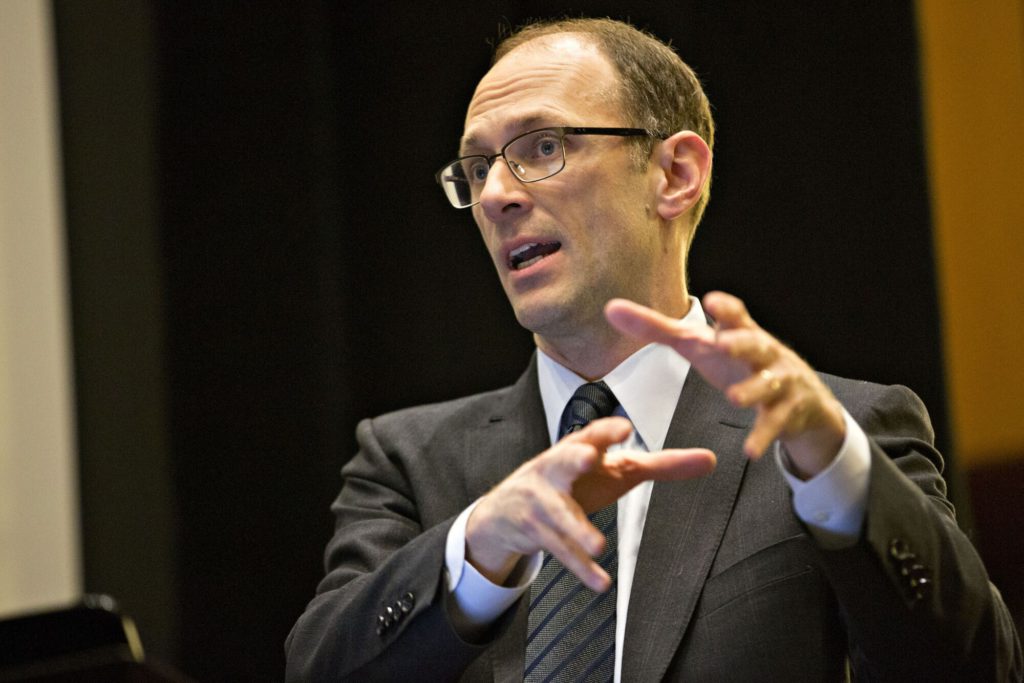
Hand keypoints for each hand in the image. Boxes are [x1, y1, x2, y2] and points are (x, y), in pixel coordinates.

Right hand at [465, 416, 714, 590]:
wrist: (506, 511)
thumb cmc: (573, 482)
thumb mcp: (615, 470)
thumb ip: (661, 465)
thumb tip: (711, 460)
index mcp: (578, 448)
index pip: (592, 434)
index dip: (606, 431)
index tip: (623, 428)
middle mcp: (556, 469)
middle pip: (564, 460)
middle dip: (575, 457)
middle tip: (591, 457)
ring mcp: (542, 501)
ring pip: (560, 514)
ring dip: (578, 529)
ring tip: (598, 544)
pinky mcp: (535, 530)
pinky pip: (559, 550)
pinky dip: (580, 568)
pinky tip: (600, 581)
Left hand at [605, 291, 845, 478]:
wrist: (802, 400)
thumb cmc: (738, 363)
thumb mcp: (698, 345)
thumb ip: (655, 328)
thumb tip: (610, 308)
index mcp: (740, 333)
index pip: (736, 315)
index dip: (726, 308)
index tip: (712, 301)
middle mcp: (764, 354)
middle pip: (755, 344)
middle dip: (742, 342)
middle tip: (723, 343)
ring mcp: (779, 382)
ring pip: (768, 384)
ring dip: (752, 389)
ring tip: (734, 398)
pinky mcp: (787, 412)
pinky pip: (773, 424)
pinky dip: (762, 437)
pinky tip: (750, 451)